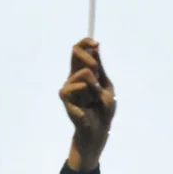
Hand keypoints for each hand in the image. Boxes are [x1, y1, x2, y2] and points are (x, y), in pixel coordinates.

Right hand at [60, 39, 114, 171]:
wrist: (100, 130)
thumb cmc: (103, 110)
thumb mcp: (106, 86)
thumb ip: (100, 68)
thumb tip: (96, 48)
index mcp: (85, 72)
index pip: (80, 50)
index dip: (85, 43)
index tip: (95, 43)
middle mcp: (74, 76)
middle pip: (74, 52)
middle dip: (88, 57)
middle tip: (97, 69)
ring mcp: (69, 87)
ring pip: (81, 72)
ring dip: (94, 84)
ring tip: (96, 97)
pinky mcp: (66, 99)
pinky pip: (71, 87)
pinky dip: (83, 91)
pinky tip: (88, 100)